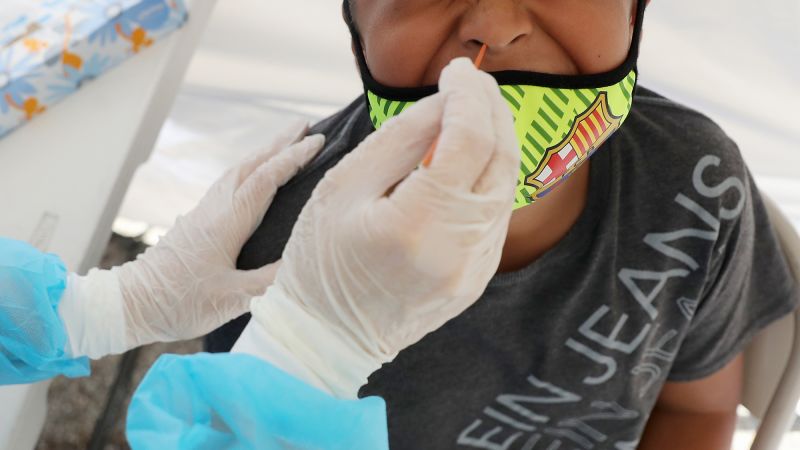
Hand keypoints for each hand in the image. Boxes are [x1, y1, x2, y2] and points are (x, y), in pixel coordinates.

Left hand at [59, 123, 324, 357]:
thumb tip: (303, 262)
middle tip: (306, 125)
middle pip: (251, 164)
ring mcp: (203, 211)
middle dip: (280, 143)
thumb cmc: (179, 303)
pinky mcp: (197, 220)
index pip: (265, 180)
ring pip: (238, 171)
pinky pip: (229, 183)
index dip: (293, 158)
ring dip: (264, 153)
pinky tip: (254, 176)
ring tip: (286, 143)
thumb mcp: (232, 299)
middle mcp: (215, 208)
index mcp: (227, 222)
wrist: (132, 303)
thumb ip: (270, 281)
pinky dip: (249, 169)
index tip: (318, 141)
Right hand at [238, 58, 519, 397]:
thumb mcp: (343, 187)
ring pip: (506, 187)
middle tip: (470, 83)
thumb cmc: (319, 262)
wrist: (327, 338)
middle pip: (500, 160)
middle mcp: (458, 250)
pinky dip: (488, 178)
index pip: (468, 140)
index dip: (468, 95)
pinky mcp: (477, 279)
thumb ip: (399, 139)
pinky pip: (496, 216)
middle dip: (491, 111)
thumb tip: (444, 103)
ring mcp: (474, 269)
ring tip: (470, 113)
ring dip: (495, 142)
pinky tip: (468, 160)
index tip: (454, 71)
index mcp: (417, 224)